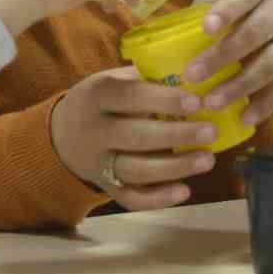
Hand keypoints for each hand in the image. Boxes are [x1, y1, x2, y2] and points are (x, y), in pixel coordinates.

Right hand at [50, 66, 219, 209]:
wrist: (61, 136)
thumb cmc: (102, 102)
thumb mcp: (112, 80)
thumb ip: (144, 78)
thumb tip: (193, 74)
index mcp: (96, 96)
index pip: (130, 96)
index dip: (163, 100)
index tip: (197, 101)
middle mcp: (94, 131)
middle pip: (136, 136)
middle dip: (176, 135)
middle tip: (211, 132)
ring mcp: (98, 163)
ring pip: (136, 170)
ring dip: (174, 167)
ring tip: (208, 160)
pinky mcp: (105, 187)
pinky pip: (131, 198)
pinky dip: (158, 199)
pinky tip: (185, 191)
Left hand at [184, 0, 272, 127]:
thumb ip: (208, 5)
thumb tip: (170, 32)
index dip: (226, 12)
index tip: (206, 29)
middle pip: (255, 33)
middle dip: (223, 56)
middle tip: (192, 76)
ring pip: (270, 64)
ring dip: (240, 87)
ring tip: (212, 104)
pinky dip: (264, 105)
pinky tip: (244, 119)